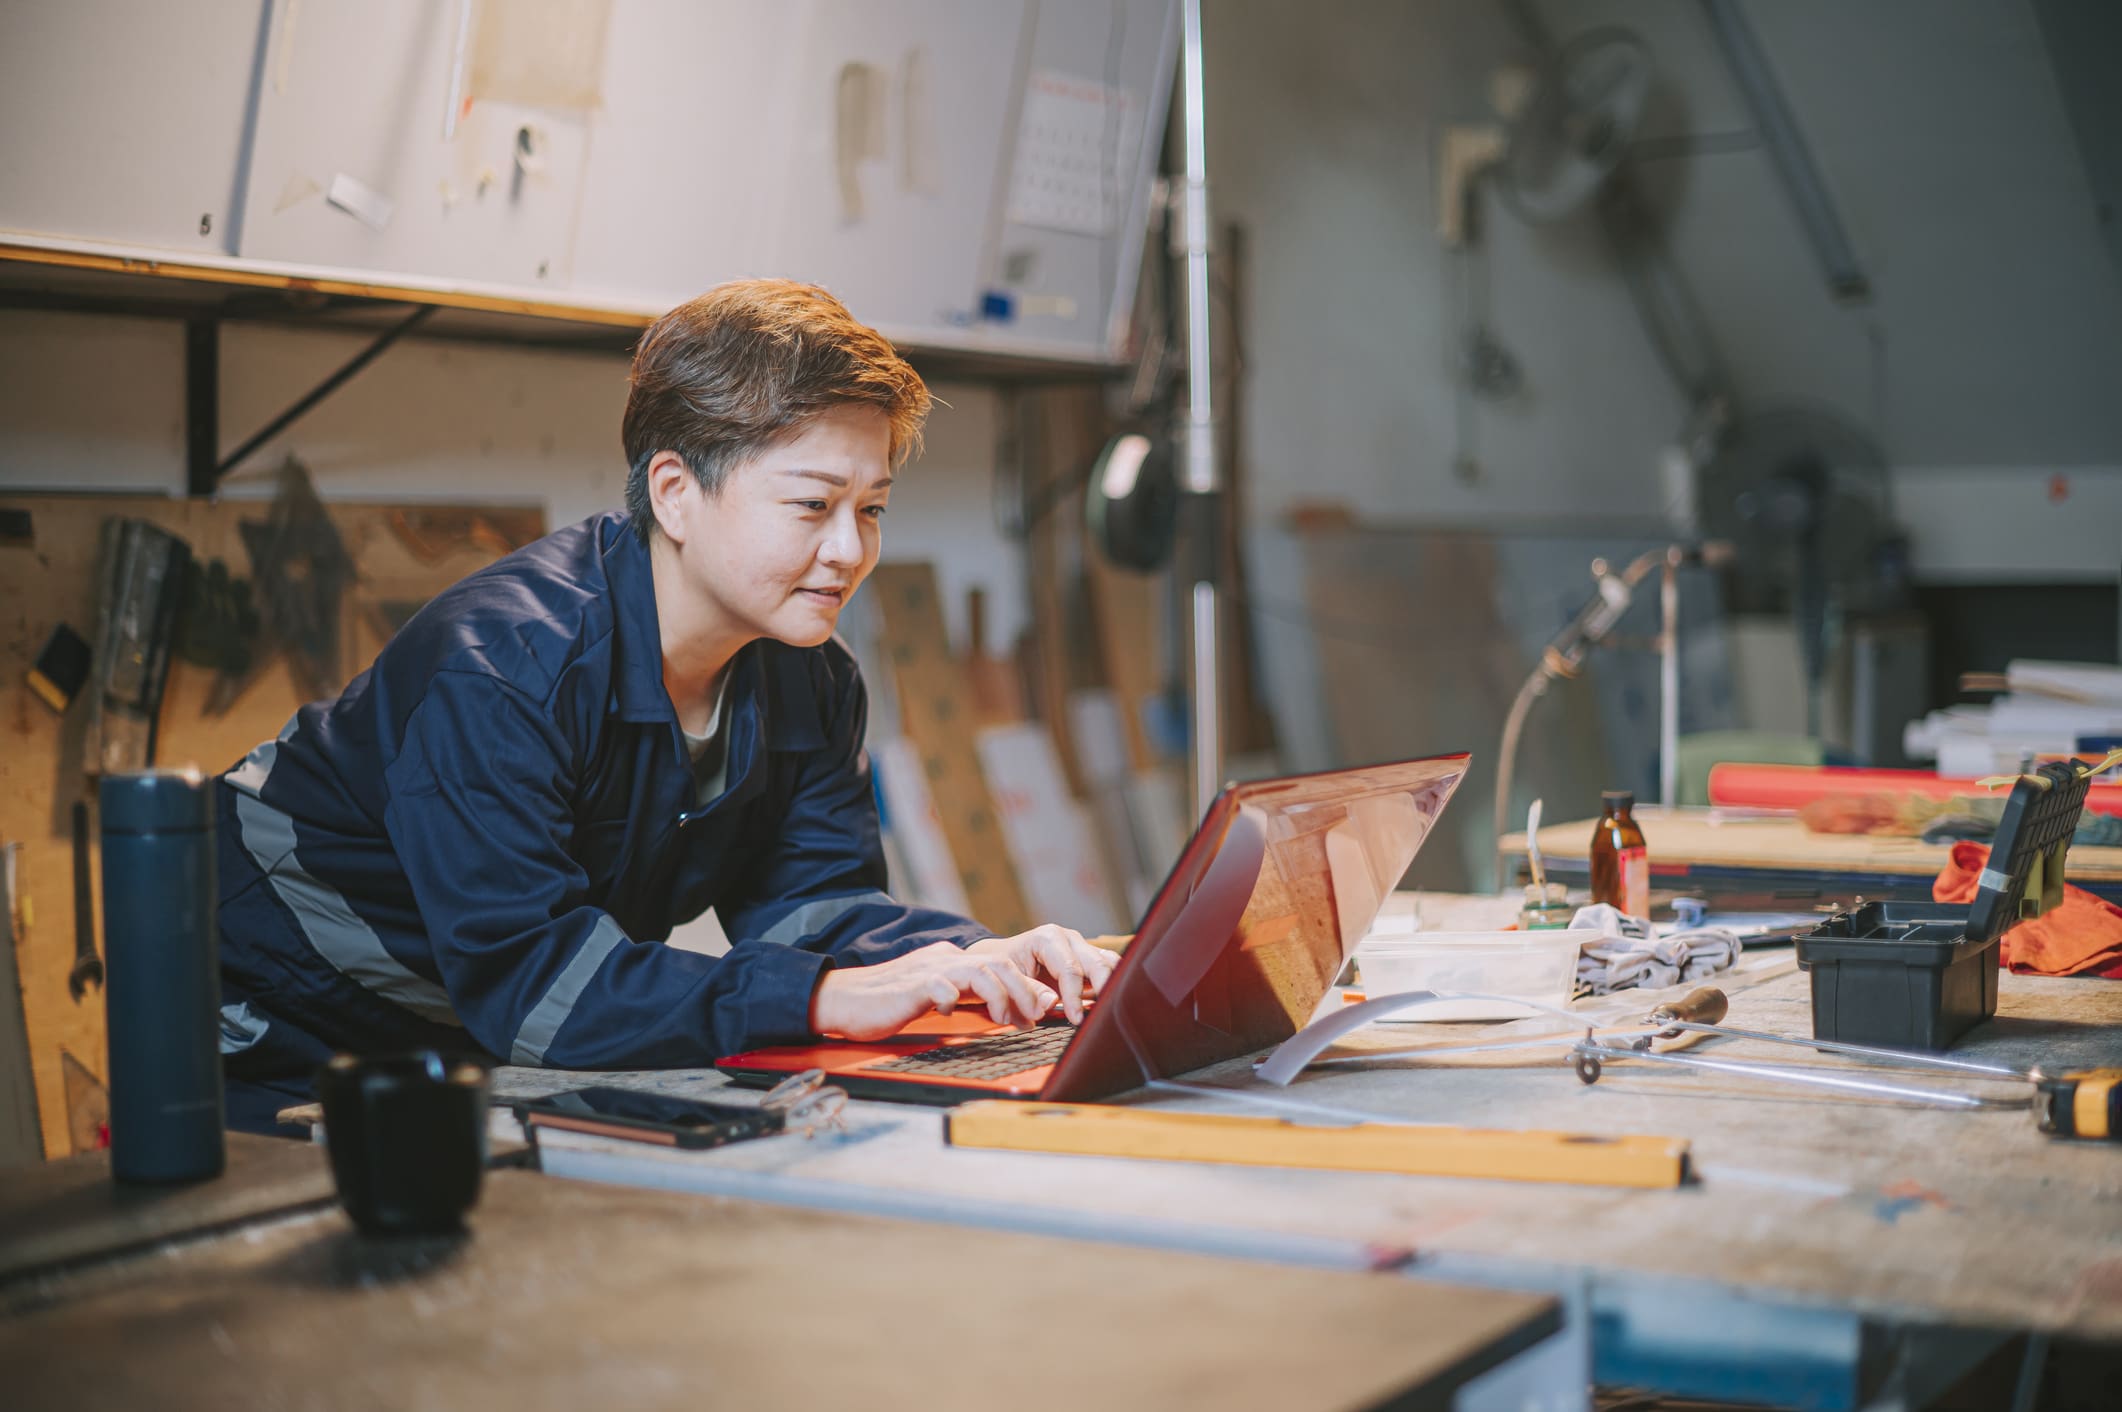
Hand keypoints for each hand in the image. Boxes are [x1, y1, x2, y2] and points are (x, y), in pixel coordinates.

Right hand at [808, 941, 1060, 1040]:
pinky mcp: (911, 985)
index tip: (1041, 1010)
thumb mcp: (933, 997)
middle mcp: (944, 959)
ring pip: (979, 970)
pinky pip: (941, 987)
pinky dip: (953, 999)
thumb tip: (1000, 1007)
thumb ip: (963, 996)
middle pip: (998, 963)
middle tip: (1037, 1016)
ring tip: (1007, 1018)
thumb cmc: (886, 1004)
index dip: (1024, 986)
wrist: (842, 999)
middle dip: (1024, 989)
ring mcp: (928, 969)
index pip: (998, 965)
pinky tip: (951, 1013)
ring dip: (1000, 995)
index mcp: (950, 961)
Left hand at [966, 925, 1117, 1024]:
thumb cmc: (1005, 969)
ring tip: (1106, 1009)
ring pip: (1110, 963)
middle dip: (1102, 990)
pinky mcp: (1089, 957)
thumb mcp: (1009, 979)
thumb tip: (1052, 1003)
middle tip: (1100, 1017)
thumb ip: (1029, 990)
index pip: (1070, 969)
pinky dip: (1112, 984)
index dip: (1074, 997)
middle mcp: (1069, 939)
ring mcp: (1082, 946)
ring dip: (1111, 985)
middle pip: (1098, 964)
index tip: (1075, 1020)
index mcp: (1048, 938)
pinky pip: (1110, 968)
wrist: (1003, 959)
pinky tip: (1106, 1003)